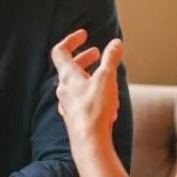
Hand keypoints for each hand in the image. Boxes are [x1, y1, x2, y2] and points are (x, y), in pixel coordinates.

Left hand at [50, 29, 123, 143]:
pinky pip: (83, 102)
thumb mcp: (107, 78)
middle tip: (96, 54)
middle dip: (85, 59)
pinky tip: (109, 103)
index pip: (60, 51)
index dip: (71, 40)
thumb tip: (116, 43)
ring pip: (77, 85)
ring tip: (107, 78)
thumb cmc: (94, 108)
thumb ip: (111, 59)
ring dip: (91, 77)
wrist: (89, 141)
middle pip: (70, 68)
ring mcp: (68, 104)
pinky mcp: (75, 117)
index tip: (84, 35)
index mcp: (68, 76)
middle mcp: (64, 89)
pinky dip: (94, 96)